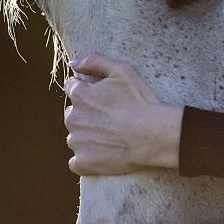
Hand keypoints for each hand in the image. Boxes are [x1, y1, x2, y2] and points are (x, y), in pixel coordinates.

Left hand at [63, 53, 182, 174]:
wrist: (151, 135)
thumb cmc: (139, 101)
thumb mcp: (122, 70)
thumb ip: (94, 61)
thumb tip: (72, 64)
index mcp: (80, 95)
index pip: (72, 88)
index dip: (88, 90)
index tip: (103, 97)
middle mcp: (72, 118)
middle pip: (73, 113)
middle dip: (87, 114)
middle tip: (110, 117)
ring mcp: (76, 142)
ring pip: (75, 136)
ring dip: (87, 136)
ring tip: (111, 136)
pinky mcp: (82, 162)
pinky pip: (77, 161)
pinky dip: (87, 158)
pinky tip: (103, 153)